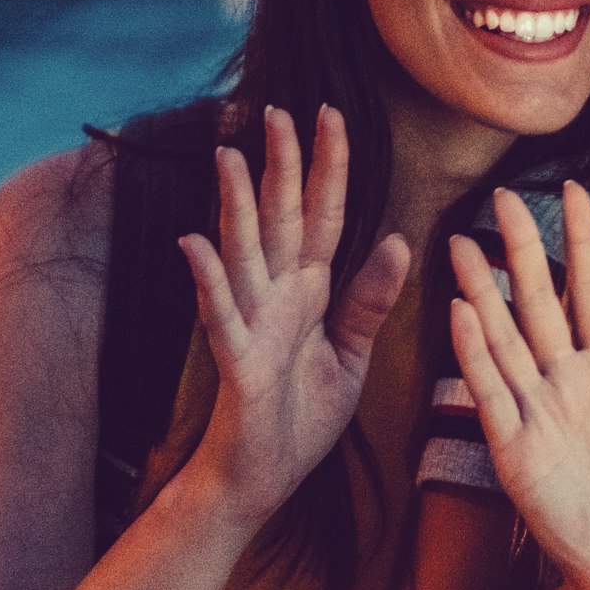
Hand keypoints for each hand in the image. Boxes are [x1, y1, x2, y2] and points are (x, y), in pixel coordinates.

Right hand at [178, 106, 410, 519]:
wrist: (262, 479)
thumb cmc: (299, 419)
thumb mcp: (350, 357)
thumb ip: (369, 301)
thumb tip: (396, 240)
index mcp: (308, 292)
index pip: (323, 216)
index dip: (328, 168)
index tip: (334, 115)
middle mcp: (277, 298)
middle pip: (281, 219)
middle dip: (281, 165)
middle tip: (278, 110)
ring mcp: (252, 325)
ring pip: (244, 253)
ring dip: (237, 206)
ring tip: (229, 156)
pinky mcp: (236, 361)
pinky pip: (221, 314)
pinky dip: (208, 279)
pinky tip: (193, 241)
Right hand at [445, 183, 589, 589]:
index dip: (583, 244)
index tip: (574, 194)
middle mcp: (569, 386)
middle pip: (538, 303)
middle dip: (520, 250)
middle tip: (502, 197)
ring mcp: (539, 413)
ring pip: (504, 337)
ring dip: (481, 290)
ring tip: (460, 242)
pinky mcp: (515, 448)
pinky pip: (490, 390)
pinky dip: (474, 350)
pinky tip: (462, 310)